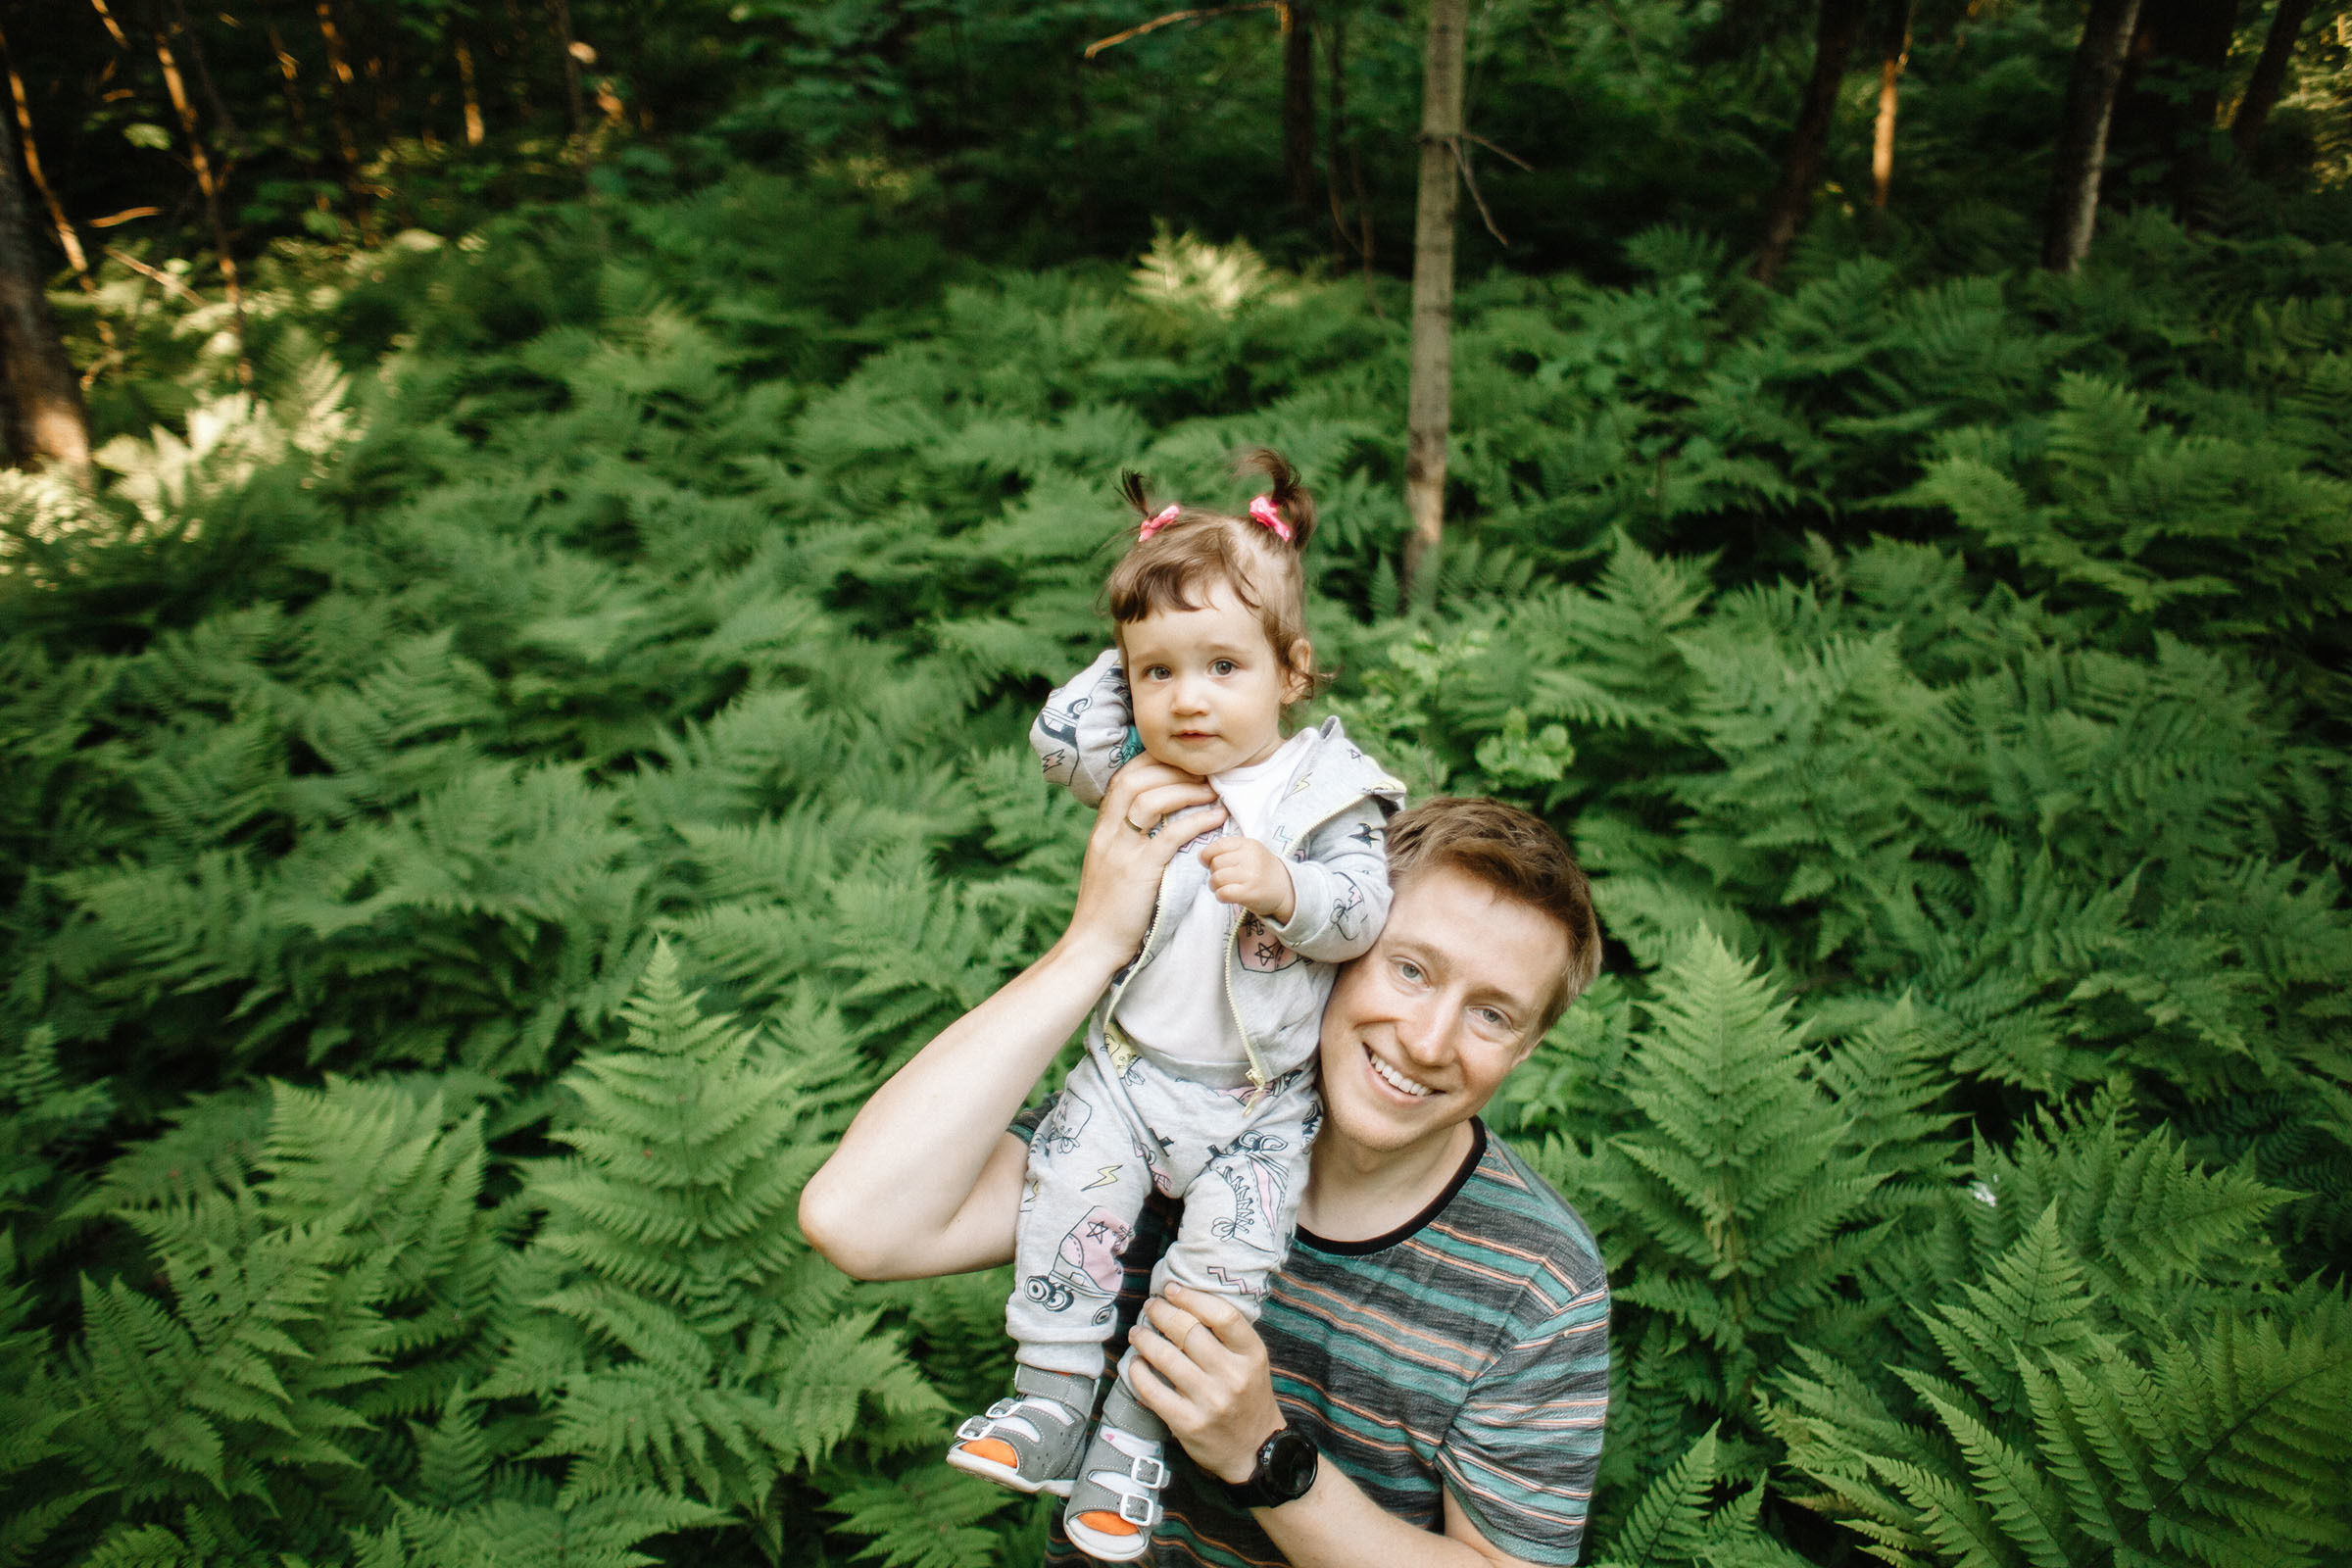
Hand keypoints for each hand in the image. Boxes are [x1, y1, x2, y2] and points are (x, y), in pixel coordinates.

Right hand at [1067, 761, 1225, 964]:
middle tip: (1204, 773)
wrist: (1093, 944)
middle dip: (1173, 770)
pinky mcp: (1139, 871)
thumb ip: (1123, 841)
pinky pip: (1170, 835)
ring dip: (1187, 790)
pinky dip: (1196, 821)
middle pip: (1136, 780)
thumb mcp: (1108, 865)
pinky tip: (1216, 818)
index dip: (1153, 763)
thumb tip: (1149, 823)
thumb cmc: (1106, 909)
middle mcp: (1108, 834)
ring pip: (1151, 800)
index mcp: (1101, 830)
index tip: (1181, 762)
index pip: (1122, 778)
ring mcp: (1121, 851)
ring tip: (1213, 791)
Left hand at [1126, 1283, 1285, 1483]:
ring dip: (1144, 1339)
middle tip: (1150, 1307)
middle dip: (1161, 1313)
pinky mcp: (1188, 1423)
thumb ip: (1228, 1335)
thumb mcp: (1252, 1362)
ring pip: (1166, 1357)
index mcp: (1252, 1355)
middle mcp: (1233, 1376)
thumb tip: (1184, 1303)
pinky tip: (1136, 1364)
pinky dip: (1138, 1372)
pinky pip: (1152, 1390)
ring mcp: (1210, 1401)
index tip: (1172, 1290)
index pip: (1222, 1314)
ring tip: (1138, 1333)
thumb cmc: (1248, 1397)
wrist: (1254, 1451)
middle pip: (1188, 1330)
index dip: (1192, 1298)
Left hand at [1199, 837, 1295, 924]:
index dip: (1207, 855)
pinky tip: (1226, 896)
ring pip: (1216, 878)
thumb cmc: (1261, 870)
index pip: (1217, 846)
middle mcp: (1251, 857)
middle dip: (1213, 872)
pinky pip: (1223, 893)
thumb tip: (1201, 856)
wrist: (1287, 889)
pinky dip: (1220, 896)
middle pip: (1215, 863)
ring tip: (1223, 888)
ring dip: (1215, 886)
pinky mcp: (1250, 893)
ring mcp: (1251, 875)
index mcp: (1248, 844)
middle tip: (1223, 878)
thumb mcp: (1250, 852)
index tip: (1210, 862)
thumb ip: (1228, 850)